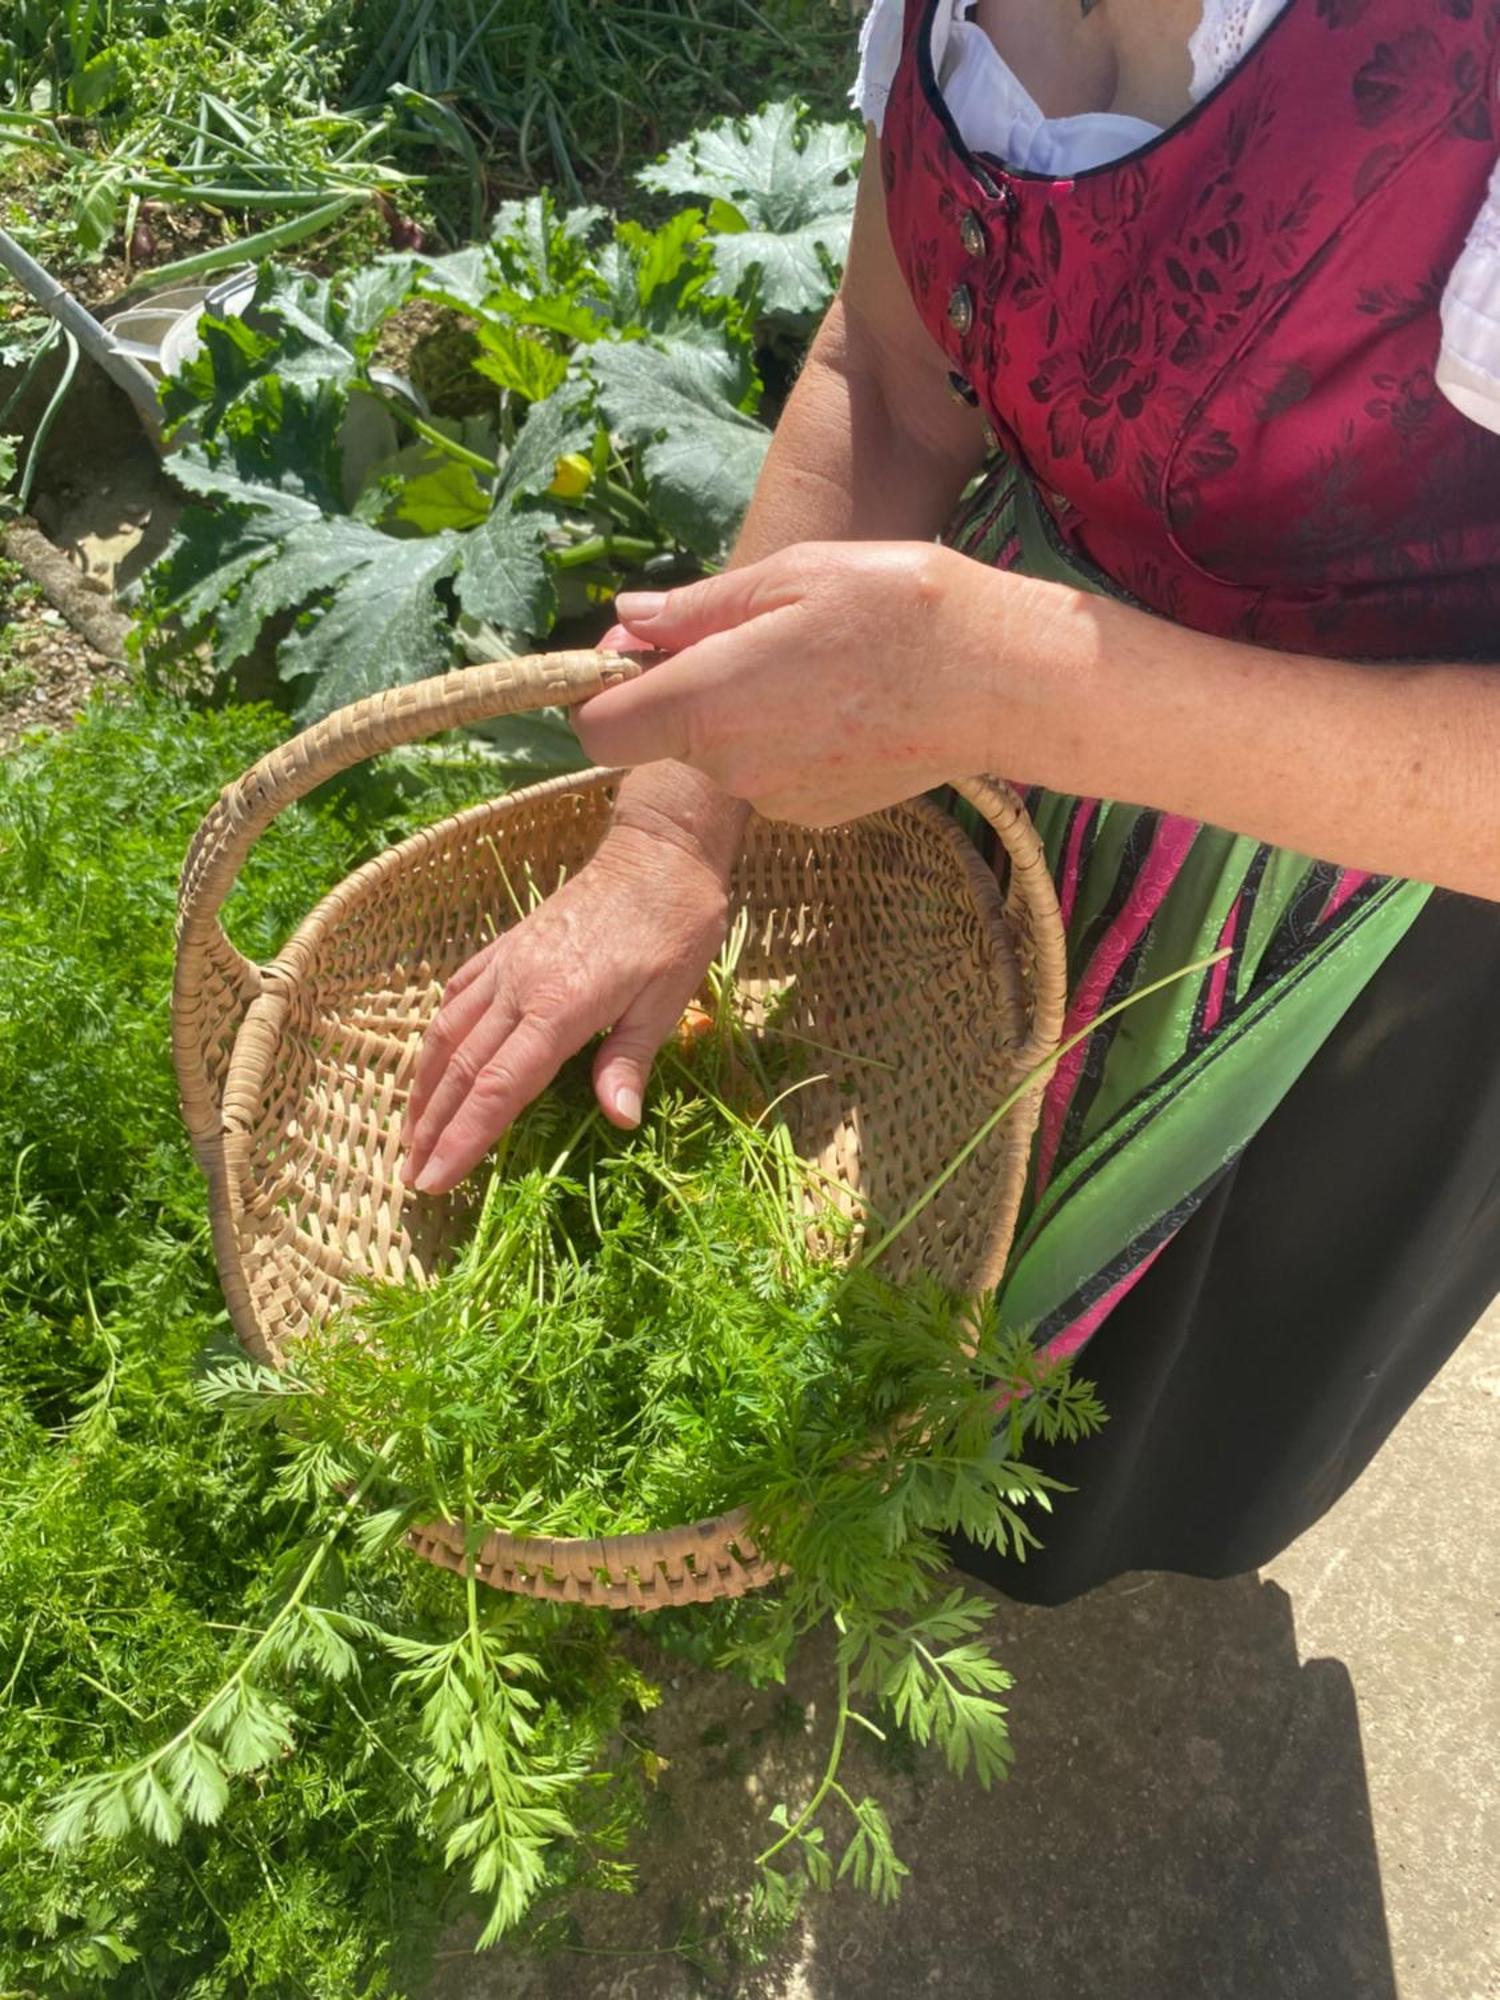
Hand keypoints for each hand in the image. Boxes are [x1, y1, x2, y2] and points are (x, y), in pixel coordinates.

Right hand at [400, 825, 732, 1194]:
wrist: (658, 852)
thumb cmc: (675, 926)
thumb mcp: (668, 999)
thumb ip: (631, 1059)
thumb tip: (619, 1120)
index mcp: (560, 1006)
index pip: (498, 1088)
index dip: (463, 1139)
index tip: (434, 1179)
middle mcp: (520, 986)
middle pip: (461, 1068)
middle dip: (431, 1127)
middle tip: (412, 1176)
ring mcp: (508, 963)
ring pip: (448, 1031)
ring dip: (425, 1086)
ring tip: (409, 1131)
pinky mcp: (508, 946)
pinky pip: (459, 994)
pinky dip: (439, 1033)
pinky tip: (434, 1058)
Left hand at [573, 542, 1013, 824]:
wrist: (1000, 680)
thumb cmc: (896, 607)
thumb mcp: (788, 575)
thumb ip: (694, 609)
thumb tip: (626, 620)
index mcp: (708, 703)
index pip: (597, 729)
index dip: (602, 690)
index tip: (639, 652)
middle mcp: (732, 767)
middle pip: (665, 736)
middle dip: (688, 688)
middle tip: (755, 630)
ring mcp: (776, 800)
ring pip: (723, 753)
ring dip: (744, 712)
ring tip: (815, 660)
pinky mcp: (817, 815)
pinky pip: (772, 773)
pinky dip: (788, 740)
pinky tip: (844, 702)